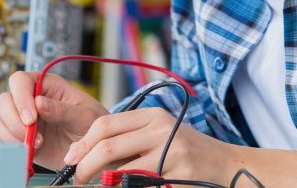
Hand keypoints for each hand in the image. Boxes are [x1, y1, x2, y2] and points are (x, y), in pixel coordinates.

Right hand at [0, 70, 108, 169]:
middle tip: (32, 137)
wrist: (91, 151)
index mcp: (46, 85)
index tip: (31, 118)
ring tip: (34, 146)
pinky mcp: (16, 136)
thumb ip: (63, 110)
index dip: (20, 98)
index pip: (20, 80)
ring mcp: (21, 118)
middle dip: (14, 121)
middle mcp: (29, 99)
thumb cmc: (92, 125)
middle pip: (3, 101)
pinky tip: (26, 150)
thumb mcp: (84, 116)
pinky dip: (6, 145)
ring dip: (10, 134)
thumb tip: (39, 103)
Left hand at [63, 107, 235, 183]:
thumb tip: (80, 153)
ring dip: (102, 184)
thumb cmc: (184, 152)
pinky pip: (140, 187)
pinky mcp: (179, 177)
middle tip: (77, 181)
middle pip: (108, 146)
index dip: (82, 144)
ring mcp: (172, 154)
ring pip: (122, 172)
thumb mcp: (158, 135)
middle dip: (85, 167)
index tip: (70, 160)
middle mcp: (162, 130)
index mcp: (153, 116)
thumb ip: (126, 140)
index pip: (105, 124)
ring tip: (96, 187)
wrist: (226, 166)